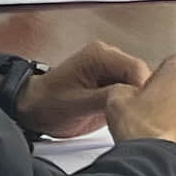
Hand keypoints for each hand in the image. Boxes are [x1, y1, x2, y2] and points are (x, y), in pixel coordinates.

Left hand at [21, 41, 146, 137]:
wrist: (33, 110)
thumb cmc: (47, 103)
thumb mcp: (78, 104)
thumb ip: (107, 98)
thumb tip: (133, 97)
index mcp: (99, 55)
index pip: (137, 68)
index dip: (142, 90)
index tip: (139, 110)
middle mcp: (108, 58)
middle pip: (142, 77)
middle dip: (141, 98)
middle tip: (135, 118)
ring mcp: (111, 71)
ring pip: (140, 86)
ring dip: (137, 103)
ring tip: (129, 120)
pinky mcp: (112, 85)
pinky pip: (132, 94)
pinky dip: (132, 106)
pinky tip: (125, 118)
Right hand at [103, 54, 175, 170]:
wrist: (162, 173)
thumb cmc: (143, 136)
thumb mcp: (116, 102)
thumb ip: (123, 89)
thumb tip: (125, 93)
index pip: (175, 62)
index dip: (160, 76)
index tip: (150, 91)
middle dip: (175, 101)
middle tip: (154, 119)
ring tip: (166, 141)